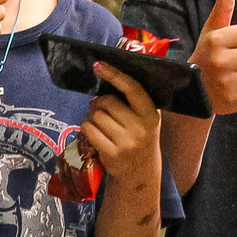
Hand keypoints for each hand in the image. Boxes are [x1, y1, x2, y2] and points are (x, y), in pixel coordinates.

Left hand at [80, 62, 163, 183]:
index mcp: (150, 114)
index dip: (114, 75)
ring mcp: (127, 142)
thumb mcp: (144, 118)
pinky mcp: (112, 153)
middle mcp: (141, 128)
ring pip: (96, 116)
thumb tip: (101, 82)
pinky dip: (86, 127)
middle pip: (107, 102)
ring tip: (98, 122)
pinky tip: (93, 132)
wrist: (140, 172)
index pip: (132, 88)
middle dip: (99, 103)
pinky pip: (89, 130)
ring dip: (92, 116)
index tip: (98, 64)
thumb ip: (130, 101)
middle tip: (99, 107)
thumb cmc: (139, 137)